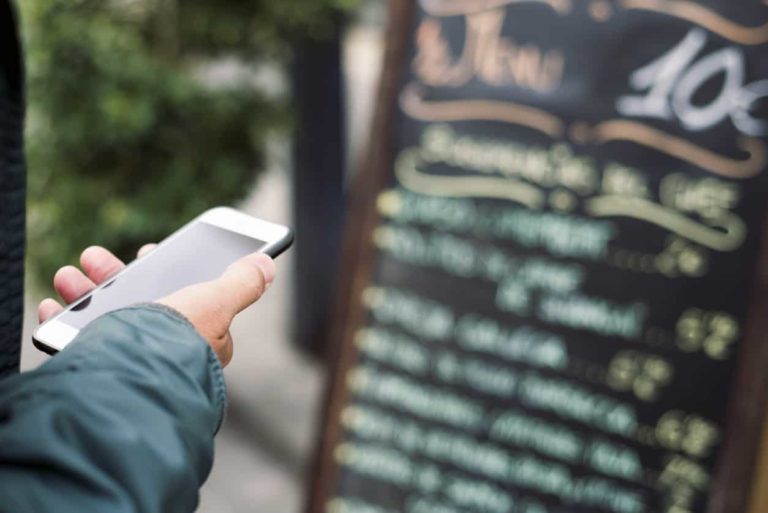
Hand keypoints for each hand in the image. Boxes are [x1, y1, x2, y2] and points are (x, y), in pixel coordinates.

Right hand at [38, 245, 275, 365]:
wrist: (135, 381)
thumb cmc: (180, 340)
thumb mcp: (216, 302)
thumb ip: (239, 284)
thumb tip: (266, 265)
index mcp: (196, 337)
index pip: (182, 299)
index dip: (164, 272)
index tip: (146, 251)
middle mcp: (165, 352)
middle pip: (137, 304)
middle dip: (114, 276)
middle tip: (94, 258)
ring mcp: (132, 361)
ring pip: (105, 319)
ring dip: (85, 292)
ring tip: (68, 276)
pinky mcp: (100, 372)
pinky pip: (78, 343)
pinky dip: (64, 323)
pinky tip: (54, 309)